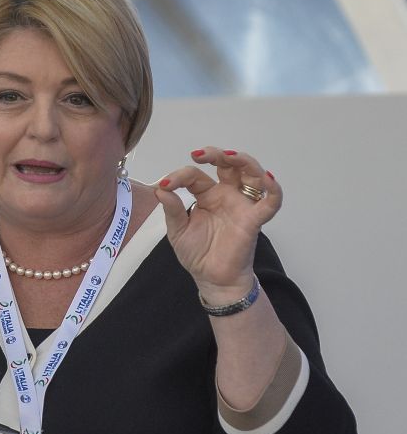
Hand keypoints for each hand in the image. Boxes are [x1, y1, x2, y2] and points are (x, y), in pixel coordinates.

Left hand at [154, 147, 281, 301]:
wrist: (212, 279)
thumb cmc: (197, 254)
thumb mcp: (178, 231)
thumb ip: (172, 210)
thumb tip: (160, 189)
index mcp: (207, 195)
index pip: (195, 176)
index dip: (180, 176)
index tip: (166, 185)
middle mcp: (227, 195)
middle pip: (229, 165)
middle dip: (217, 154)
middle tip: (200, 154)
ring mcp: (242, 206)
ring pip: (252, 175)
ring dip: (244, 161)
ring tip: (229, 155)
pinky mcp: (253, 220)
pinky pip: (270, 203)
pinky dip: (273, 190)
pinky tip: (267, 179)